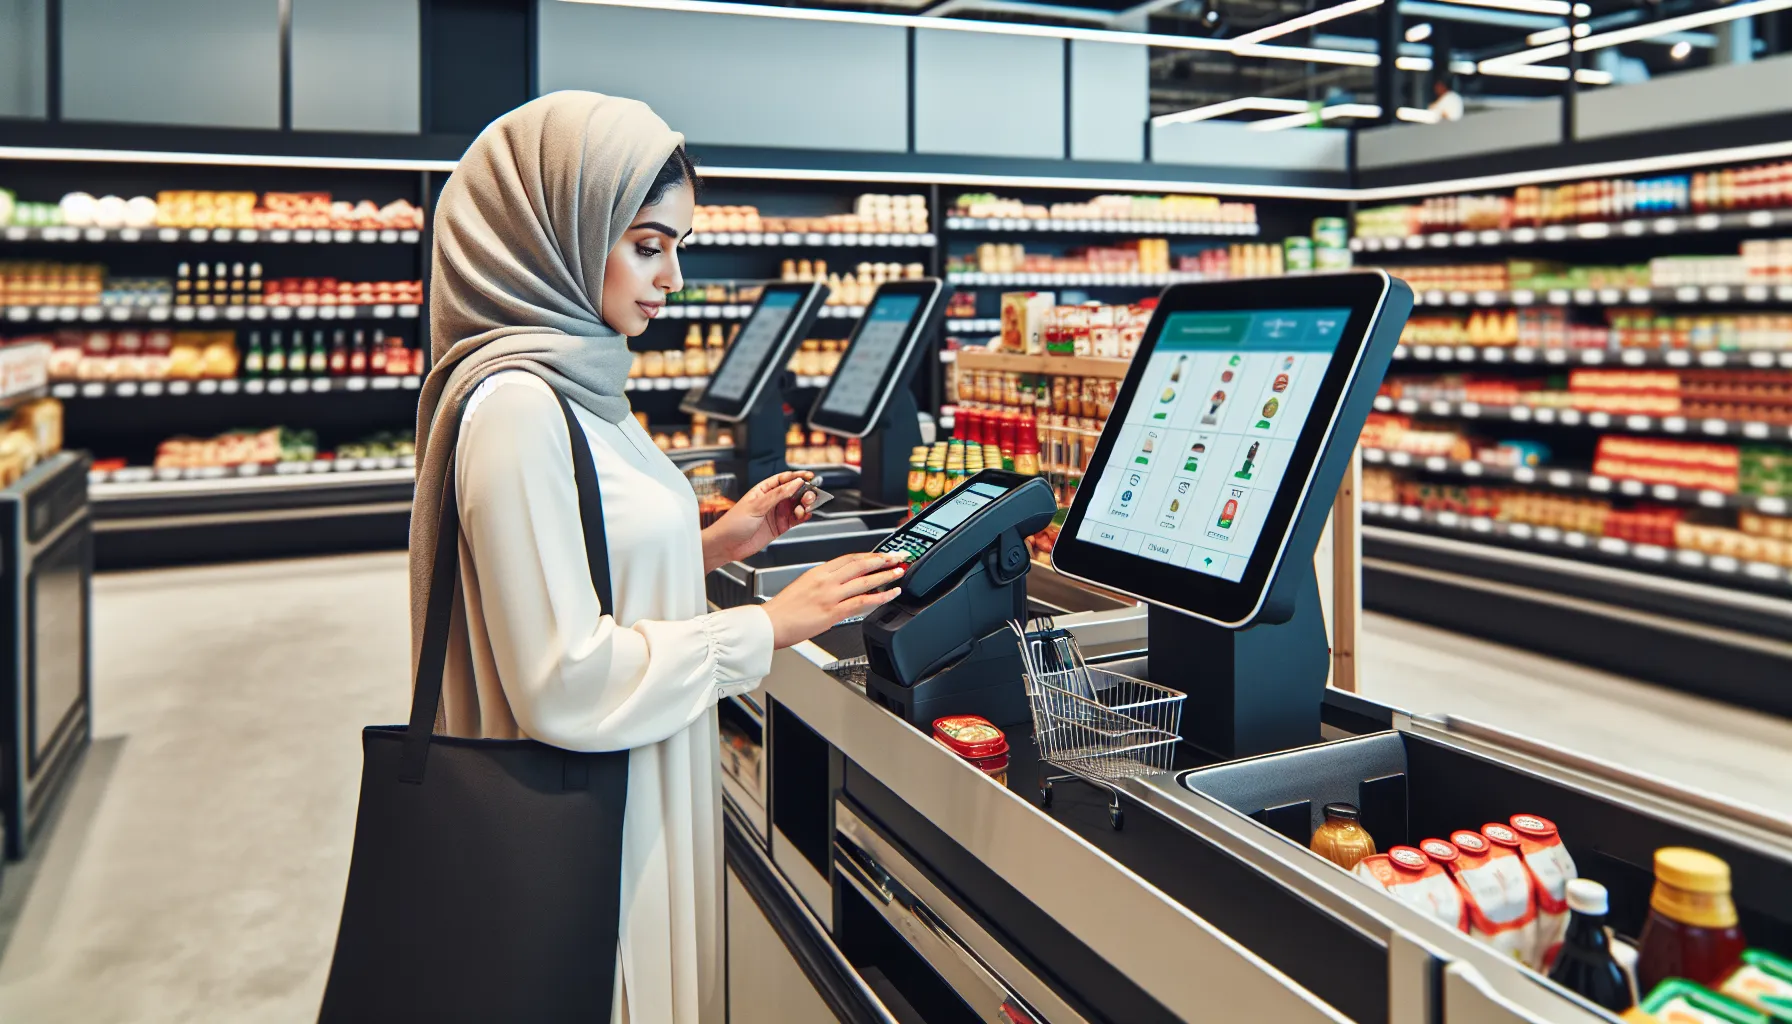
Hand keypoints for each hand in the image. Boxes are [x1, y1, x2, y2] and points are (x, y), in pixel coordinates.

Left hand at [703, 471, 817, 570]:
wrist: (726, 545)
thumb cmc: (733, 523)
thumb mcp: (757, 505)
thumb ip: (778, 495)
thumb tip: (795, 483)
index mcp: (763, 490)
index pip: (784, 479)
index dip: (797, 476)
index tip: (809, 476)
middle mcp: (771, 501)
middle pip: (793, 492)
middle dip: (804, 492)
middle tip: (809, 496)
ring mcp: (776, 514)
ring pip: (796, 506)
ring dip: (804, 505)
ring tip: (805, 508)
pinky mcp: (779, 527)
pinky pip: (795, 520)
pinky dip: (803, 517)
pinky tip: (805, 515)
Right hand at [763, 551, 908, 648]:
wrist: (770, 623)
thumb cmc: (781, 610)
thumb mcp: (802, 586)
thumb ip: (821, 583)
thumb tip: (838, 585)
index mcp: (817, 571)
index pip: (849, 558)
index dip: (868, 555)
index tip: (880, 554)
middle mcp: (826, 580)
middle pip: (860, 564)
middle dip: (882, 559)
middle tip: (898, 557)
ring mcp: (831, 595)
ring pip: (865, 580)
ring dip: (886, 575)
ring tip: (899, 572)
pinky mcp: (833, 611)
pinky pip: (862, 601)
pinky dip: (880, 596)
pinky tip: (891, 594)